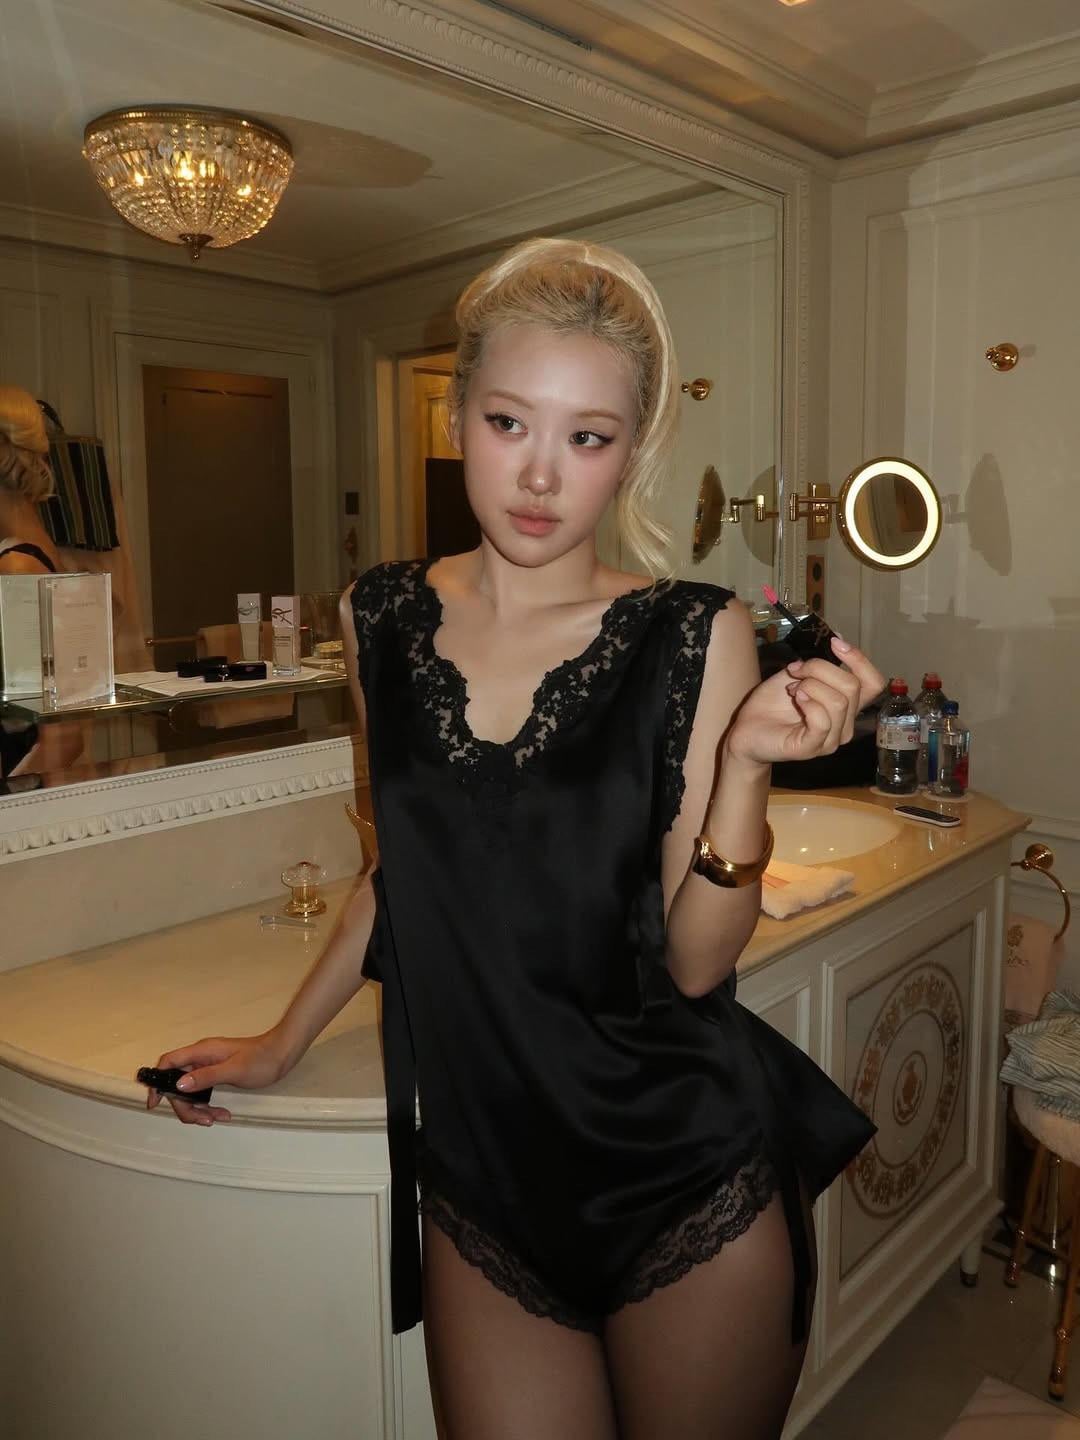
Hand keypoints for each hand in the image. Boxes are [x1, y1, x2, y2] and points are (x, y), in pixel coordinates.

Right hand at [144, 1030, 289, 1126]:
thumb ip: (207, 1077)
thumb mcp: (234, 1070)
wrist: (283, 1053)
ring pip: (191, 1092)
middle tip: (203, 1121)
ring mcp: (209, 1066)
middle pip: (178, 1084)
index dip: (157, 1082)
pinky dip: (209, 1106)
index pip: (168, 1063)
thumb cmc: (261, 1059)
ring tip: (217, 1119)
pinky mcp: (217, 1074)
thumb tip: (178, 1085)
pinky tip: (222, 1114)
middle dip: (186, 1106)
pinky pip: (204, 1093)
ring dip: (199, 1109)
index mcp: (201, 1052)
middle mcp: (201, 1058)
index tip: (154, 1103)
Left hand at [725, 635, 886, 767]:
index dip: (859, 660)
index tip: (835, 643)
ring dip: (811, 685)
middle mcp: (845, 725)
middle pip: (852, 686)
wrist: (747, 730)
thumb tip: (838, 639)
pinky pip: (822, 720)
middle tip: (795, 671)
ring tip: (792, 690)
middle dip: (821, 669)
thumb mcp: (797, 675)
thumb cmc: (773, 704)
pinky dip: (808, 703)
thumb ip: (820, 663)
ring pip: (839, 701)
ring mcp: (831, 739)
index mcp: (847, 706)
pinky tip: (796, 699)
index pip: (874, 683)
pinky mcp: (812, 748)